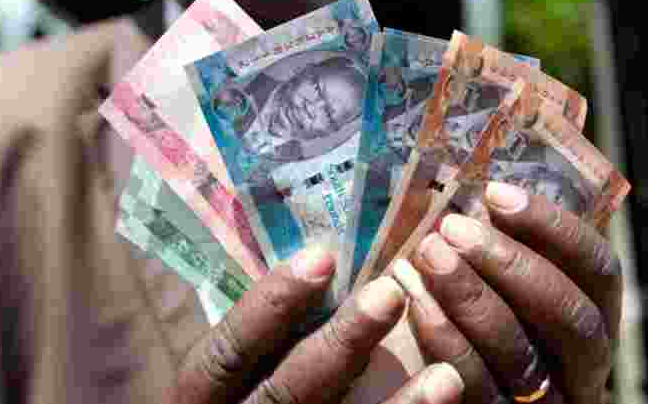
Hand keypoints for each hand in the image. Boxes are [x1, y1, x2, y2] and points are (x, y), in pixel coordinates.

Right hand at [168, 246, 467, 403]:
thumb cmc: (237, 400)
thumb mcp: (225, 377)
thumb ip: (252, 338)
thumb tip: (315, 257)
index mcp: (199, 401)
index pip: (225, 352)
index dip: (268, 305)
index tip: (322, 257)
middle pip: (284, 395)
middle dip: (339, 345)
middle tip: (390, 293)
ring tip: (448, 374)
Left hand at [394, 182, 622, 403]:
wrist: (453, 392)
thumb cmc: (483, 318)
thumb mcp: (510, 282)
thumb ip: (512, 243)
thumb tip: (490, 177)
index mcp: (596, 317)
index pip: (599, 267)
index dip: (553, 226)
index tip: (495, 193)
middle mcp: (585, 365)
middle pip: (570, 314)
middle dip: (511, 263)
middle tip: (452, 227)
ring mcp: (549, 401)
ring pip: (523, 353)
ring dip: (471, 296)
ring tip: (427, 254)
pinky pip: (479, 386)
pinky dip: (446, 340)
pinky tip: (417, 301)